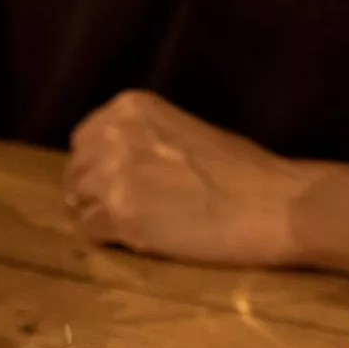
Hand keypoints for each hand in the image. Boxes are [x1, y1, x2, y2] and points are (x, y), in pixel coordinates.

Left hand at [64, 91, 348, 271]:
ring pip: (79, 204)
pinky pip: (91, 233)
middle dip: (93, 192)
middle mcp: (114, 135)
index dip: (96, 165)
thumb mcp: (184, 131)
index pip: (84, 139)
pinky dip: (110, 240)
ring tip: (134, 226)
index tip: (114, 181)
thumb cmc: (243, 169)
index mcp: (131, 107)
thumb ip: (143, 141)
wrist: (273, 205)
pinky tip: (140, 240)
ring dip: (100, 217)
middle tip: (122, 210)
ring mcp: (113, 176)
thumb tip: (115, 164)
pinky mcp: (120, 217)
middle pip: (76, 172)